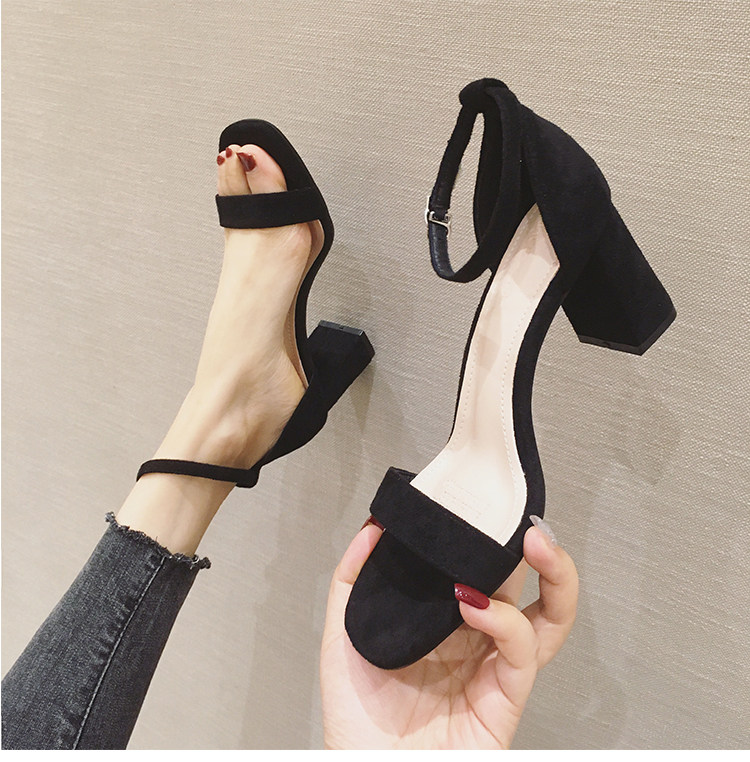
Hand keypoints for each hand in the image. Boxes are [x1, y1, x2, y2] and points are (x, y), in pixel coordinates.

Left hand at [320, 518, 577, 748]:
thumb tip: (374, 525)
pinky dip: (505, 621)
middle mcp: (477, 637)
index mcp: (445, 617)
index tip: (481, 498)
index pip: (481, 565)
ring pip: (548, 617)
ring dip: (554, 575)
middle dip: (535, 545)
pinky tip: (475, 603)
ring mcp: (494, 666)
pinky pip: (521, 653)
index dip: (489, 534)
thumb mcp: (344, 632)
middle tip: (524, 516)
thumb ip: (353, 577)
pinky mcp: (504, 698)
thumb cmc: (357, 714)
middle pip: (525, 584)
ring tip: (534, 542)